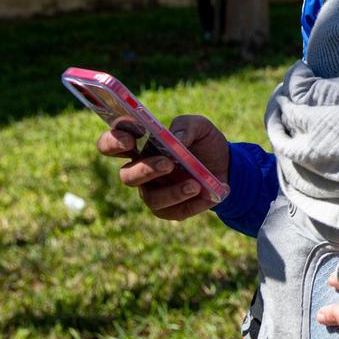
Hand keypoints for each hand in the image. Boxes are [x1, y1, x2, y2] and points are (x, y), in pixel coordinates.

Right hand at [99, 115, 229, 219]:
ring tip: (195, 184)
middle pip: (127, 175)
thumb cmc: (203, 142)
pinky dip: (193, 204)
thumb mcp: (200, 126)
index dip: (113, 142)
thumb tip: (177, 139)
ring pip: (151, 198)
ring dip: (173, 192)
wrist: (226, 164)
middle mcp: (141, 170)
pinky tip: (208, 195)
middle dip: (145, 170)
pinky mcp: (169, 209)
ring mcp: (153, 191)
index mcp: (139, 147)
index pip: (111, 144)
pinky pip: (175, 212)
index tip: (130, 139)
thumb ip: (186, 126)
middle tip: (167, 163)